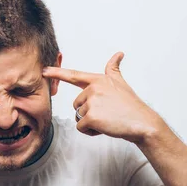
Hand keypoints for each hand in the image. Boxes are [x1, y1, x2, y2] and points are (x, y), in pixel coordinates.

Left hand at [42, 52, 163, 142]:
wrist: (142, 122)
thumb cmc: (131, 105)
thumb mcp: (121, 82)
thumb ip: (114, 68)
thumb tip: (118, 54)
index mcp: (98, 80)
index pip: (74, 75)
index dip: (57, 73)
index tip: (44, 70)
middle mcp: (93, 88)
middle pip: (76, 104)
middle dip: (88, 112)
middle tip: (107, 113)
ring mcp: (92, 102)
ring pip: (78, 116)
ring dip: (90, 122)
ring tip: (107, 119)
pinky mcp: (91, 117)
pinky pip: (81, 127)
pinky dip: (91, 131)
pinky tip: (105, 127)